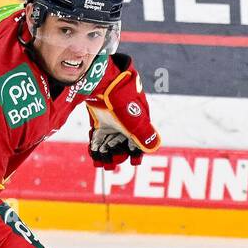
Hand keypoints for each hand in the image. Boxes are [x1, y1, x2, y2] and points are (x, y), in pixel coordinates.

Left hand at [86, 54, 159, 170]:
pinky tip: (93, 154)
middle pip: (123, 144)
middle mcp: (125, 123)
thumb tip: (154, 147)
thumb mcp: (135, 120)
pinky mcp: (99, 120)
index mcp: (138, 122)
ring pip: (110, 143)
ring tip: (101, 163)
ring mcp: (112, 122)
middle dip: (118, 155)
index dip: (137, 153)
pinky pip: (98, 137)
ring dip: (106, 154)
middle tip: (111, 165)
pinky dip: (96, 146)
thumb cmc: (121, 101)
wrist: (101, 82)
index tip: (134, 162)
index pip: (139, 141)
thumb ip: (144, 135)